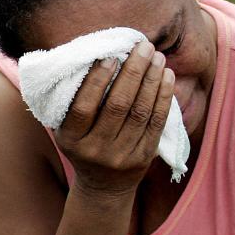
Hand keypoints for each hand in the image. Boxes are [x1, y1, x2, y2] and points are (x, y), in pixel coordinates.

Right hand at [54, 41, 175, 196]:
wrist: (103, 188)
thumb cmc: (83, 146)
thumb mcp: (67, 130)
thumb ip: (73, 101)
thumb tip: (91, 59)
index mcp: (71, 140)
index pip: (83, 106)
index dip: (97, 80)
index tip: (111, 56)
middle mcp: (96, 150)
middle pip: (117, 105)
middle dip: (133, 72)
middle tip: (143, 46)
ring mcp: (121, 156)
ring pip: (140, 112)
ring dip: (151, 80)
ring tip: (157, 57)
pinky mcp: (143, 157)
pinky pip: (156, 123)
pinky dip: (163, 97)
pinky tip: (167, 77)